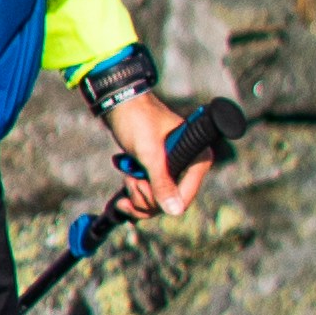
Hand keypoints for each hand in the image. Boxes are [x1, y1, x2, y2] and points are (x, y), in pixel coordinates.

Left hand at [105, 87, 215, 222]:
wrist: (118, 103)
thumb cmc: (137, 120)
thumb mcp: (150, 153)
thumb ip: (162, 183)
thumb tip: (175, 211)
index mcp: (197, 157)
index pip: (185, 196)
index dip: (162, 200)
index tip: (141, 186)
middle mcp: (189, 165)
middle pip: (169, 203)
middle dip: (145, 196)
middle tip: (132, 178)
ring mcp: (173, 169)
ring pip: (157, 202)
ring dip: (137, 194)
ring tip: (128, 176)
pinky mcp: (159, 171)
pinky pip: (149, 196)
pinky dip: (135, 194)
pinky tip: (124, 191)